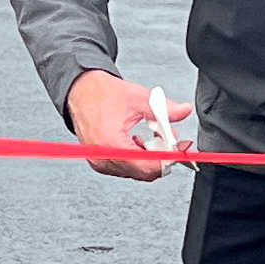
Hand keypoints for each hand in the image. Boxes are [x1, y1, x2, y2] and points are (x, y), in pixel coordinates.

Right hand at [69, 69, 188, 183]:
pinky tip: (139, 142)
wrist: (81, 91)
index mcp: (112, 144)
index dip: (168, 158)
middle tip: (169, 139)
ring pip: (136, 172)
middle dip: (161, 157)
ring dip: (149, 158)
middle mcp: (104, 157)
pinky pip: (125, 168)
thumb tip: (183, 111)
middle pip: (144, 172)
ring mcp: (100, 162)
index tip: (179, 149)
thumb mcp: (139, 98)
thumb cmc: (101, 94)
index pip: (148, 165)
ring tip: (153, 137)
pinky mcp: (100, 162)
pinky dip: (137, 158)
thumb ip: (165, 109)